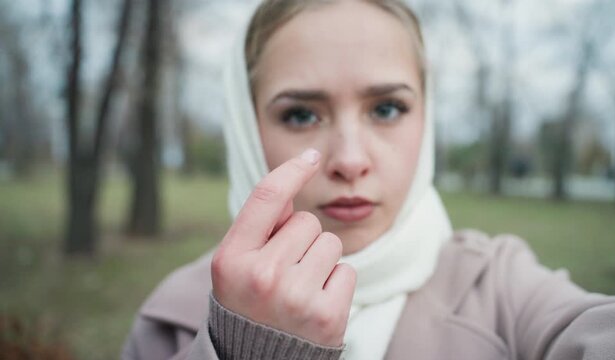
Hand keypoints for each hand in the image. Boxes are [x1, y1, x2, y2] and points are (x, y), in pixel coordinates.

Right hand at [211, 149, 355, 346]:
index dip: (291, 171)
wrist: (258, 359)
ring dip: (322, 261)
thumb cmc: (250, 302)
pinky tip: (317, 304)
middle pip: (306, 222)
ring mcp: (295, 297)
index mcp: (231, 259)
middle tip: (286, 272)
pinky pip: (347, 271)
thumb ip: (260, 226)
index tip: (311, 156)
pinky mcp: (326, 316)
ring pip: (331, 244)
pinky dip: (337, 284)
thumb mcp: (238, 265)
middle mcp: (261, 276)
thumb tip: (290, 187)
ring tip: (301, 288)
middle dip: (302, 240)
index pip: (266, 198)